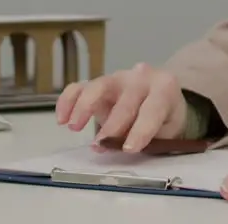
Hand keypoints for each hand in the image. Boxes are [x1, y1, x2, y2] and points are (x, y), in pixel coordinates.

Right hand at [54, 62, 187, 151]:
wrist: (161, 100)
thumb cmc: (165, 119)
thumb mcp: (165, 132)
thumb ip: (145, 140)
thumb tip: (117, 149)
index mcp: (165, 88)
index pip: (153, 107)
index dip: (142, 129)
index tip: (129, 149)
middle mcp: (140, 78)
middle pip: (126, 99)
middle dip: (113, 124)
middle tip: (100, 144)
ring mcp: (117, 78)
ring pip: (99, 86)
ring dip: (84, 106)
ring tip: (73, 127)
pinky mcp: (98, 83)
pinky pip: (80, 87)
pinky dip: (68, 100)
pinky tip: (61, 118)